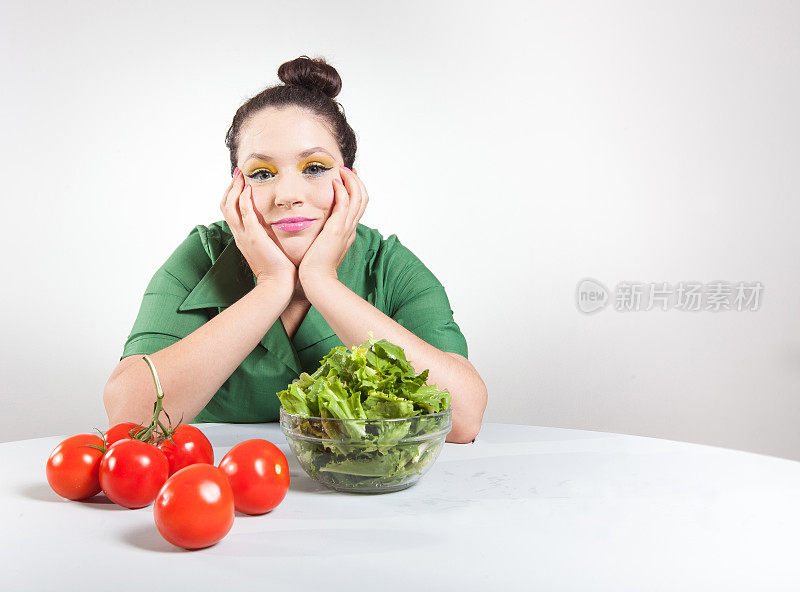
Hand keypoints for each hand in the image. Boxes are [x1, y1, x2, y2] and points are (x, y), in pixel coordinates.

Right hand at [220, 167, 296, 289]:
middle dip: (231, 187)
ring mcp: (245, 236)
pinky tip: (249, 188)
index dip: (233, 195)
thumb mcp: (269, 248)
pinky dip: (244, 200)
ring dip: (235, 188)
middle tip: (239, 173)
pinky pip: (245, 214)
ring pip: (230, 206)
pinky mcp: (254, 237)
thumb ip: (268, 236)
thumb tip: (274, 227)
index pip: (231, 211)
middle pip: (226, 205)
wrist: (278, 284)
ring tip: (242, 176)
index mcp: (243, 237)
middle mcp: (240, 235)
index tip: (241, 182)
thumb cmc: (278, 269)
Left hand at [298, 166, 368, 284]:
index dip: (355, 189)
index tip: (347, 178)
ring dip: (351, 180)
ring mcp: (346, 229)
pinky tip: (334, 182)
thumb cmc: (315, 267)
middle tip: (346, 169)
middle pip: (363, 198)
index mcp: (348, 232)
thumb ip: (324, 235)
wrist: (316, 280)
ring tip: (341, 170)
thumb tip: (319, 228)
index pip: (358, 206)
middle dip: (356, 181)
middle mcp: (350, 228)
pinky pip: (344, 204)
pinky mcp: (336, 230)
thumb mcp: (323, 247)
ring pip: (358, 198)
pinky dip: (342, 190)